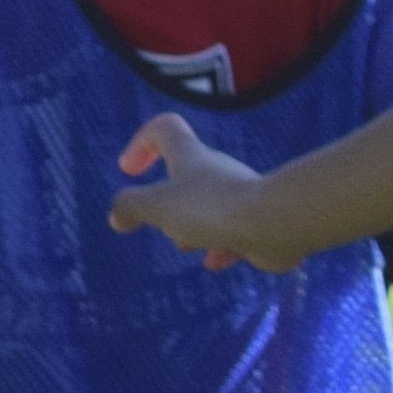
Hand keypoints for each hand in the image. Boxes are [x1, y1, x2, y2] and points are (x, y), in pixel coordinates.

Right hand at [110, 113, 278, 269]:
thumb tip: (118, 216)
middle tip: (161, 220)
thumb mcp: (158, 206)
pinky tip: (215, 262)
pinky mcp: (260, 221)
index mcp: (191, 157)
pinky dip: (222, 246)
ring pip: (212, 205)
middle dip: (168, 198)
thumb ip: (131, 207)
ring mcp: (241, 196)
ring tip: (186, 245)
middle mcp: (217, 171)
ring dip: (194, 225)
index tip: (129, 170)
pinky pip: (236, 232)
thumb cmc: (211, 208)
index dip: (141, 143)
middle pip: (188, 173)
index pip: (164, 129)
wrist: (274, 223)